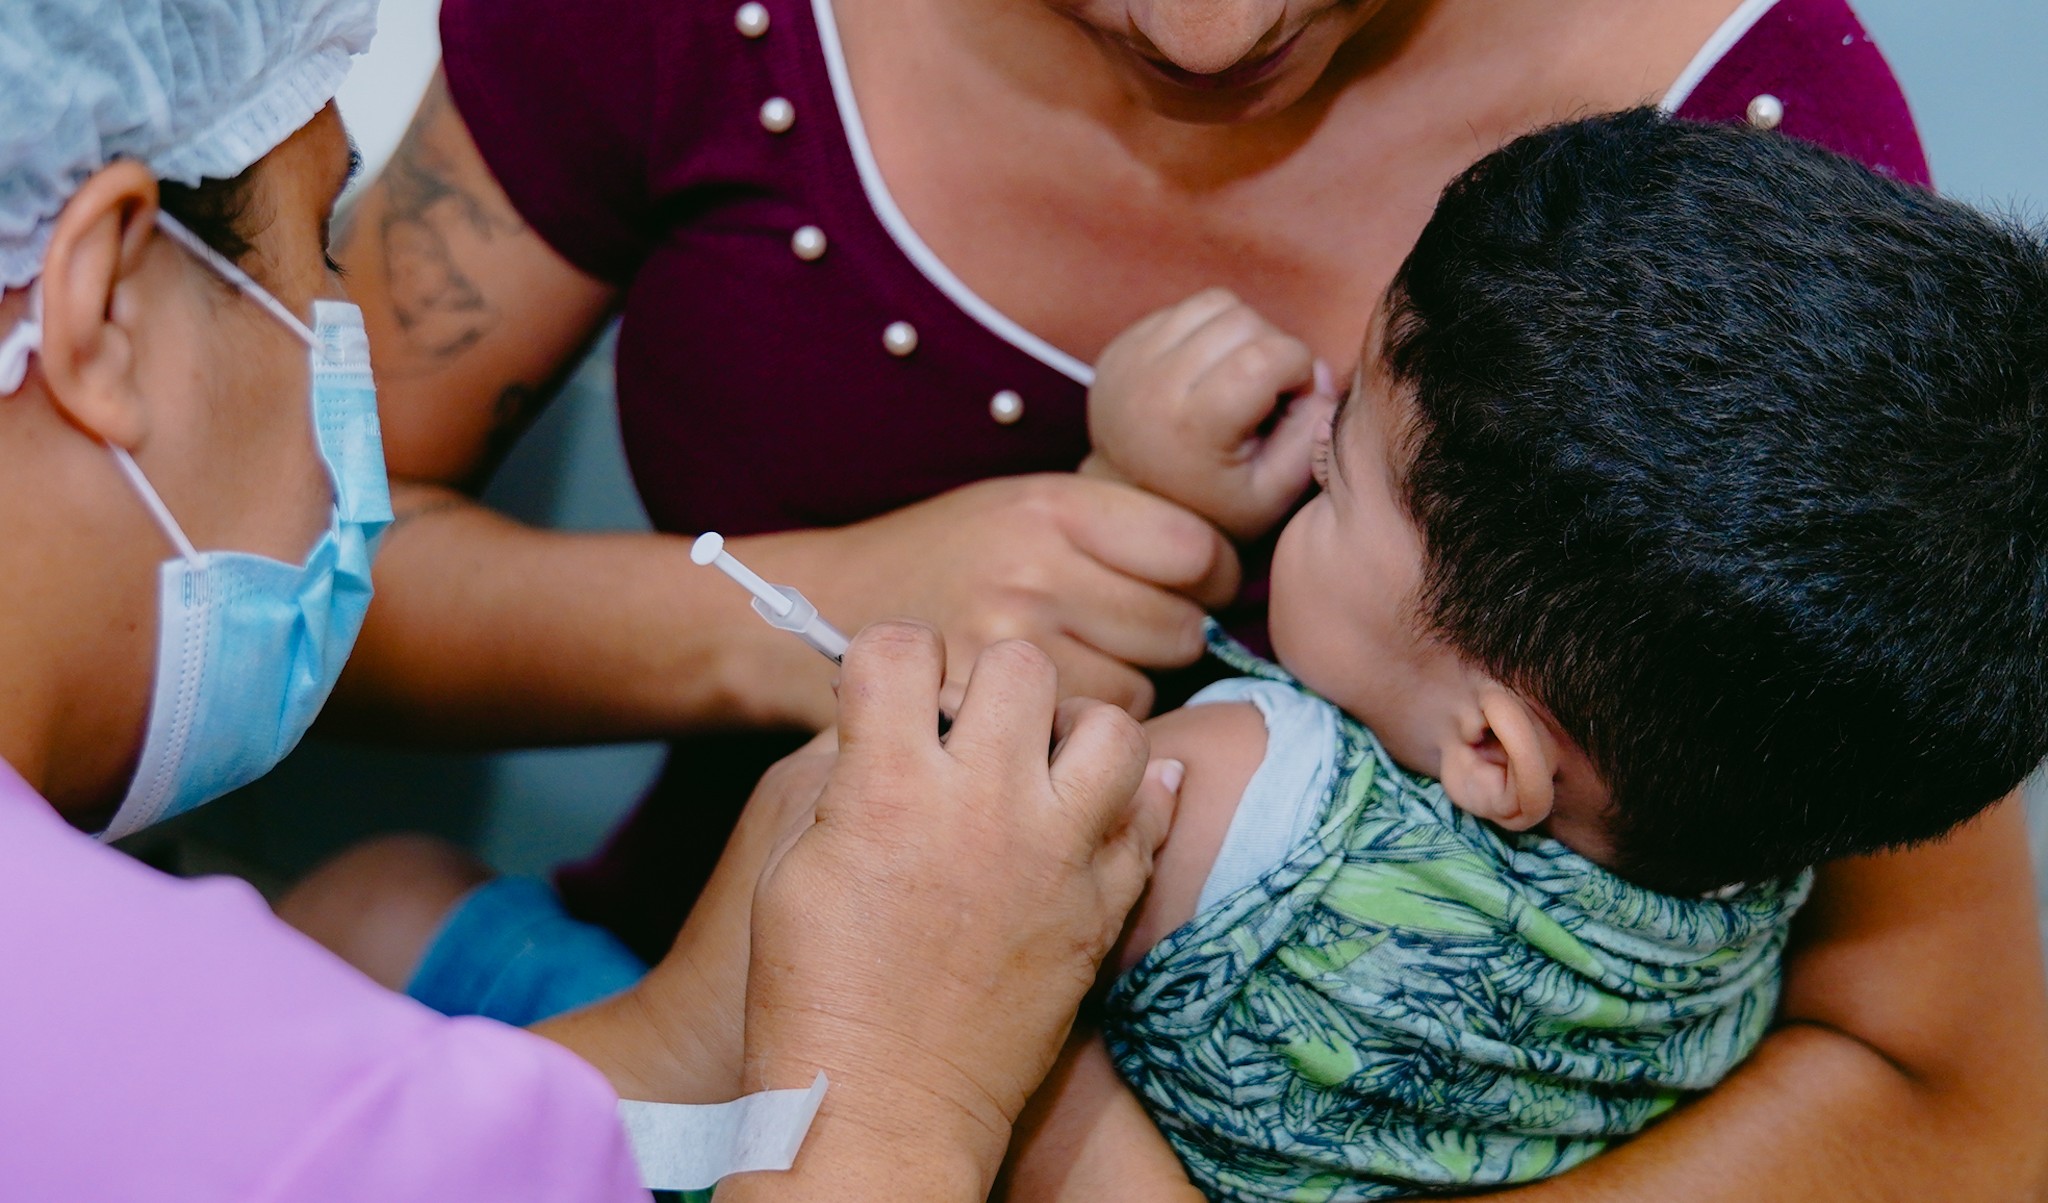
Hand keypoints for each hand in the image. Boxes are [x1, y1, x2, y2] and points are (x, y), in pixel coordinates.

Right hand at [737, 622, 1183, 1195]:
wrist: (883, 1104)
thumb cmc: (814, 989)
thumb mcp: (792, 861)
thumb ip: (849, 770)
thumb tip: (893, 714)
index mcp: (889, 786)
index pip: (901, 648)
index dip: (887, 658)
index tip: (887, 687)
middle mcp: (985, 804)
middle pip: (1021, 664)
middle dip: (988, 677)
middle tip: (970, 722)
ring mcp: (1058, 854)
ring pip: (1113, 725)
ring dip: (1074, 729)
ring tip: (1040, 761)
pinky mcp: (1102, 905)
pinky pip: (1152, 813)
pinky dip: (1132, 797)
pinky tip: (1089, 808)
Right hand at [745, 474, 1239, 721]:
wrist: (822, 602)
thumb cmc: (942, 555)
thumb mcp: (1022, 504)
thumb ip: (1112, 526)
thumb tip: (1222, 571)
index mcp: (1051, 508)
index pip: (1195, 550)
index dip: (1207, 575)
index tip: (1188, 588)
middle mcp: (1034, 574)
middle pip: (1177, 628)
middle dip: (1165, 639)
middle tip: (1121, 642)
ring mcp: (1008, 654)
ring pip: (1141, 694)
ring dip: (1124, 698)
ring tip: (1075, 683)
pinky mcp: (983, 722)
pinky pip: (1084, 750)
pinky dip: (1085, 744)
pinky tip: (1052, 726)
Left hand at [1086, 288, 1339, 539]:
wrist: (1134, 511)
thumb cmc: (1214, 507)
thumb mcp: (1275, 494)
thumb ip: (1312, 434)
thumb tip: (1319, 371)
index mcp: (1192, 425)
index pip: (1270, 355)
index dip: (1299, 371)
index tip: (1290, 404)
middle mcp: (1153, 385)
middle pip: (1245, 320)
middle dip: (1273, 349)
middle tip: (1264, 395)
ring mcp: (1130, 361)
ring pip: (1216, 304)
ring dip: (1242, 333)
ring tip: (1238, 378)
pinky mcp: (1120, 347)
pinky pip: (1184, 310)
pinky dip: (1209, 332)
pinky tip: (1207, 374)